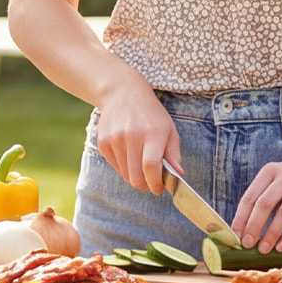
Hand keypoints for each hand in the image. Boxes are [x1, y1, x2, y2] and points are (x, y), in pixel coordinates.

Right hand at [94, 78, 179, 194]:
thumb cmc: (151, 114)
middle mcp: (132, 136)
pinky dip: (124, 168)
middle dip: (146, 186)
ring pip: (125, 175)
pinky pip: (115, 167)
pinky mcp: (103, 142)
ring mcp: (115, 139)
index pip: (151, 167)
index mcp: (153, 133)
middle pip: (136, 177)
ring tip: (141, 166)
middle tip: (152, 183)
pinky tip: (130, 155)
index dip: (155, 184)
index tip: (159, 189)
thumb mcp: (169, 130)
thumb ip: (173, 154)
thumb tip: (178, 176)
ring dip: (135, 177)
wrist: (122, 93)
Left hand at [234, 147, 281, 251]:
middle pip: (264, 204)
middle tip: (247, 244)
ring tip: (263, 249)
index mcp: (270, 172)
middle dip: (253, 227)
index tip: (235, 236)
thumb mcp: (277, 178)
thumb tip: (245, 228)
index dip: (241, 218)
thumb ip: (263, 196)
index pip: (250, 197)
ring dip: (271, 234)